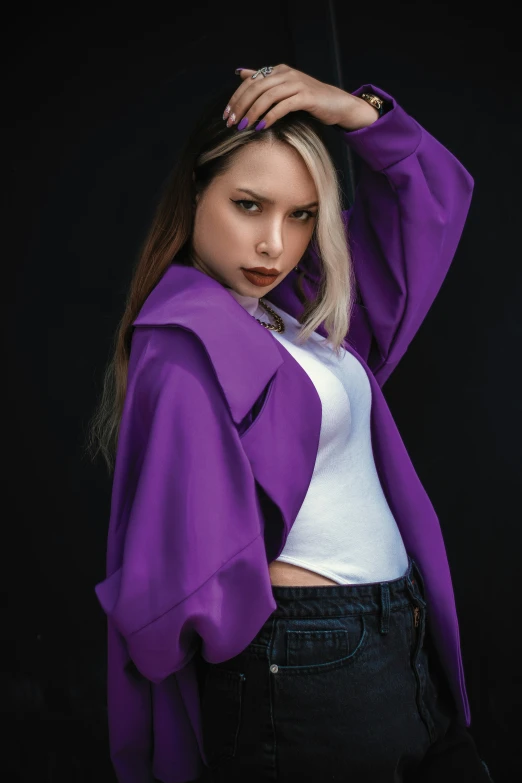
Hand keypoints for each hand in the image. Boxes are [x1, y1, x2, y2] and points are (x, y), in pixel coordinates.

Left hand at [223, 64, 379, 131]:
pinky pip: (283, 106)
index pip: (250, 82)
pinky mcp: (306, 96)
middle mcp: (286, 74)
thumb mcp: (283, 87)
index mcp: (278, 70)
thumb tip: (241, 73)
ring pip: (268, 96)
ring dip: (253, 112)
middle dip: (241, 106)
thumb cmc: (309, 100)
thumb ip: (263, 80)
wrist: (337, 104)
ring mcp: (297, 84)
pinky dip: (270, 116)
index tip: (226, 115)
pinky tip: (262, 127)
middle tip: (232, 123)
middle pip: (256, 88)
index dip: (236, 98)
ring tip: (244, 126)